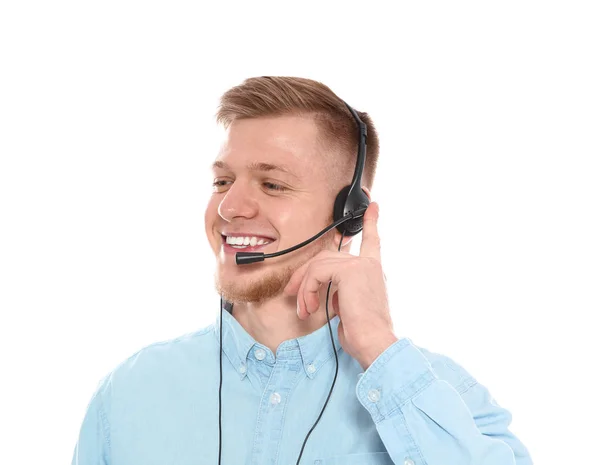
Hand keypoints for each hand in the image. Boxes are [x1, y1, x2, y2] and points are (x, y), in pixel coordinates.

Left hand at [283, 201, 397, 369]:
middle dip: (304, 275)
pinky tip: (310, 307)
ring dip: (304, 288)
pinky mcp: (350, 270)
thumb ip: (340, 293)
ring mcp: (361, 265)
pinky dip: (307, 290)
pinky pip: (317, 272)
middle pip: (327, 256)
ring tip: (304, 309)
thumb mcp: (349, 309)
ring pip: (318, 265)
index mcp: (373, 272)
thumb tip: (325, 293)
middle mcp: (369, 265)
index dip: (371, 222)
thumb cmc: (363, 334)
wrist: (374, 343)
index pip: (373, 241)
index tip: (373, 206)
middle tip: (293, 294)